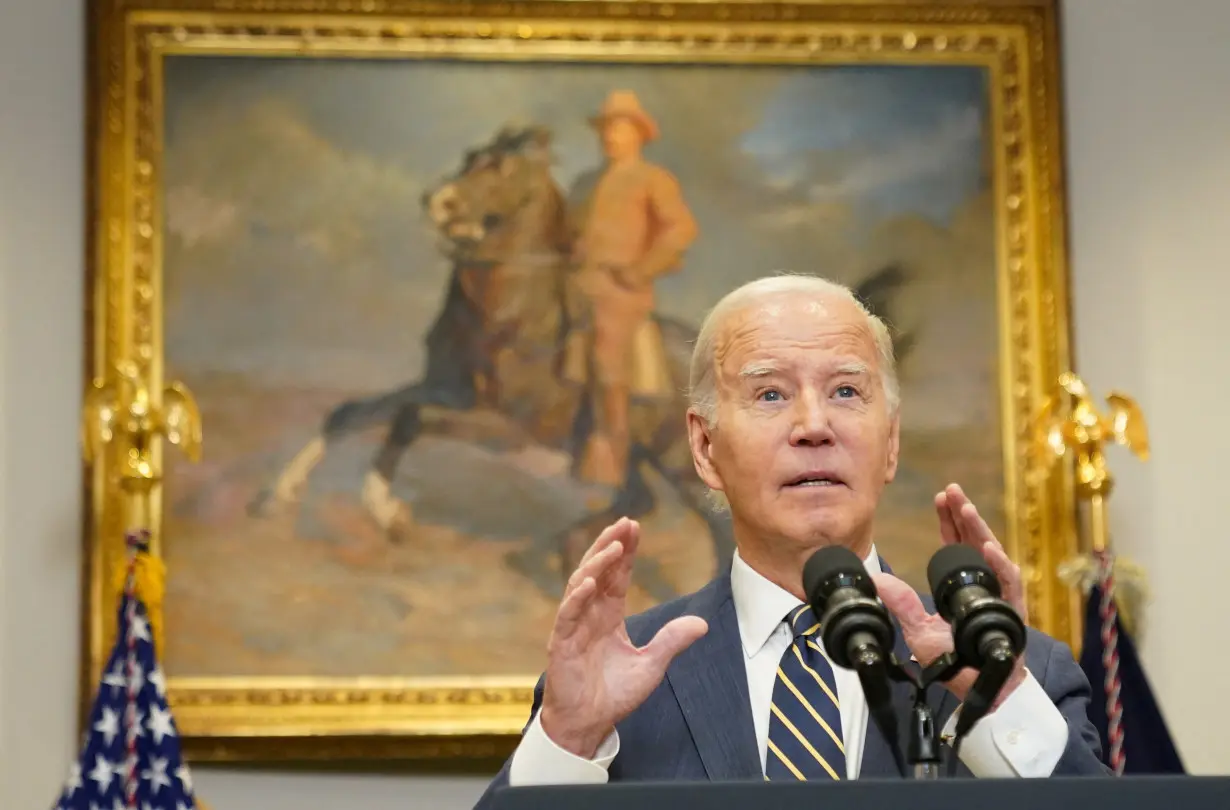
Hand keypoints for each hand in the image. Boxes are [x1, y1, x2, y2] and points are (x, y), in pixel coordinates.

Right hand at [539, 517, 707, 757]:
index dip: (625, 551)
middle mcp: (589, 614)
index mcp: (608, 615)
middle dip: (610, 545)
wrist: (589, 725)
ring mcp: (573, 626)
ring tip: (613, 545)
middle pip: (597, 570)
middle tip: (625, 523)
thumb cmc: (614, 695)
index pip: (616, 575)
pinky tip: (590, 581)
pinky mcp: (561, 643)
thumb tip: (701, 623)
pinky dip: (577, 597)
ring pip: (581, 584)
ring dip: (596, 563)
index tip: (635, 526)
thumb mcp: (651, 665)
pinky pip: (568, 614)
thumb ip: (672, 641)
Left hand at [872, 483, 1027, 706]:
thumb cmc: (955, 662)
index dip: (948, 520)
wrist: (982, 690)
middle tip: (951, 491)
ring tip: (966, 509)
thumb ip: (901, 605)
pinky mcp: (1013, 611)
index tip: (940, 497)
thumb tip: (875, 579)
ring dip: (979, 530)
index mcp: (962, 584)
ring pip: (993, 554)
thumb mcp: (919, 631)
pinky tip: (989, 549)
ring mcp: (1001, 595)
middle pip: (975, 540)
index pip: (956, 544)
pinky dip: (1000, 565)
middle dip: (963, 514)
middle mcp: (984, 583)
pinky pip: (1009, 584)